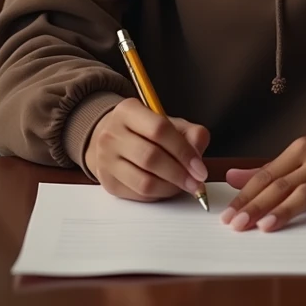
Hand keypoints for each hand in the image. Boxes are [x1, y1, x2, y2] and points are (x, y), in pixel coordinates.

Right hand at [84, 97, 209, 201]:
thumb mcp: (170, 123)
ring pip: (144, 182)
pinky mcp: (107, 182)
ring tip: (183, 185)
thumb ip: (191, 133)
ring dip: (170, 187)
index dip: (183, 151)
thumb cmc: (146, 131)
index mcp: (128, 111)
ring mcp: (106, 160)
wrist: (113, 138)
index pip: (159, 129)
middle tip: (196, 182)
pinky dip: (158, 195)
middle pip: (150, 158)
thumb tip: (198, 153)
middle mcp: (112, 134)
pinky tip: (167, 188)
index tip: (200, 168)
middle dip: (179, 174)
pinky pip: (138, 195)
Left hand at [221, 131, 305, 231]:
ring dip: (287, 209)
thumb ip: (269, 169)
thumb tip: (231, 178)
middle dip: (258, 206)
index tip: (228, 215)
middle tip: (238, 226)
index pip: (267, 175)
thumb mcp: (302, 154)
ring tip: (267, 226)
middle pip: (283, 185)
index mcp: (300, 149)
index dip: (246, 196)